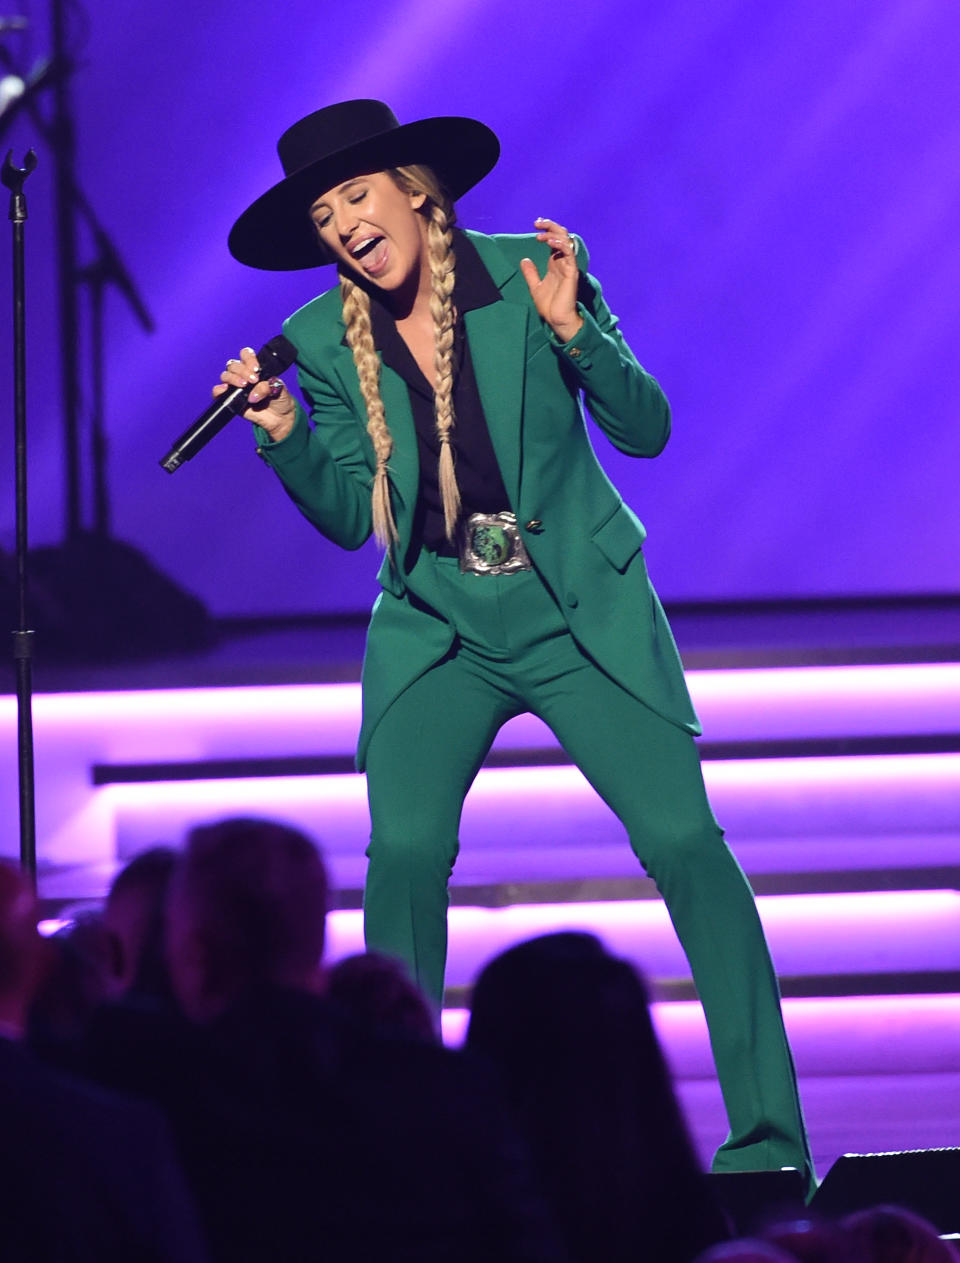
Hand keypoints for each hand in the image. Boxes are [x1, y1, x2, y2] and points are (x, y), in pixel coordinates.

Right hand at [215, 345, 295, 441]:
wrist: (280, 418)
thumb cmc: (280, 399)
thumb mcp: (279, 389)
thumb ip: (267, 387)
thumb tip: (252, 394)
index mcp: (254, 368)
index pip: (245, 355)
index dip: (249, 358)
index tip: (257, 369)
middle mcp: (243, 375)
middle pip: (234, 365)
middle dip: (243, 371)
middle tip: (254, 380)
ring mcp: (235, 387)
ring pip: (225, 375)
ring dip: (233, 378)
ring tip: (244, 386)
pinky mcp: (230, 399)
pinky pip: (217, 392)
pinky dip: (219, 389)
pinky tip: (226, 390)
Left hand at [519, 217, 583, 342]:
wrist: (556, 319)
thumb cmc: (549, 306)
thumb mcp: (535, 286)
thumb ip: (530, 273)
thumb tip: (524, 260)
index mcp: (555, 264)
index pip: (554, 240)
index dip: (547, 230)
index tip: (536, 225)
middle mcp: (563, 262)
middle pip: (561, 236)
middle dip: (551, 226)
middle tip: (537, 223)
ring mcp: (568, 266)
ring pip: (566, 241)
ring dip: (554, 234)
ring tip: (540, 235)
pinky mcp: (572, 272)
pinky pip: (569, 254)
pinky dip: (560, 245)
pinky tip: (550, 242)